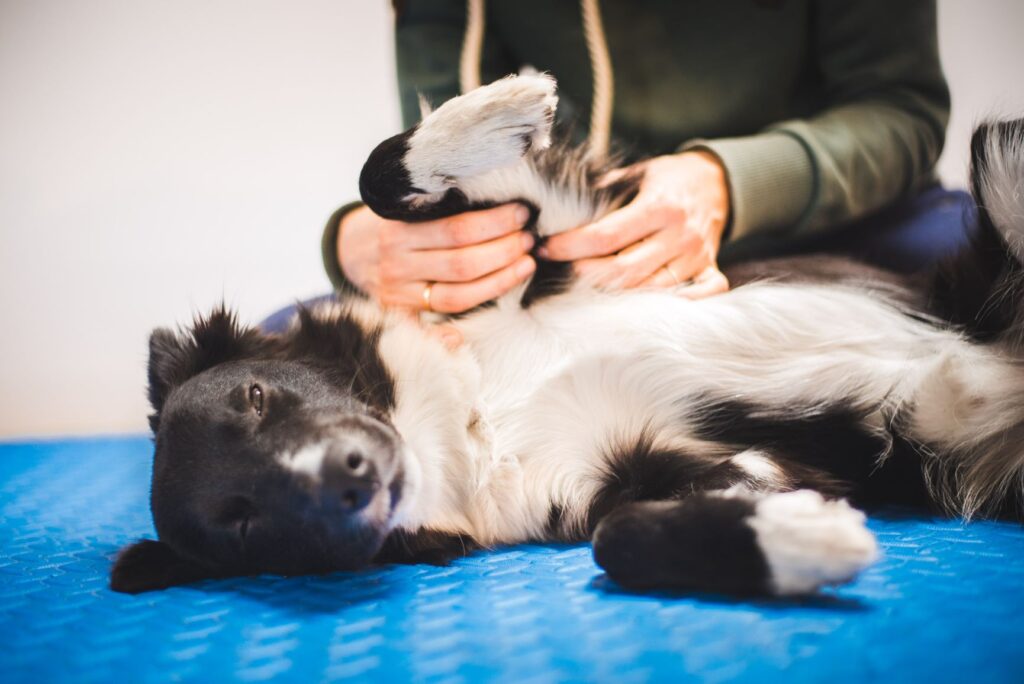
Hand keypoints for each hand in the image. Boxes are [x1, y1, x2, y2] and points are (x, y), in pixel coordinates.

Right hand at [338, 203, 536, 313]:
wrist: (349, 249)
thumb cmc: (392, 222)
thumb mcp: (405, 205)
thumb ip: (438, 204)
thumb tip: (495, 196)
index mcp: (397, 230)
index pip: (456, 230)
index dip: (495, 224)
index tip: (521, 214)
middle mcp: (396, 264)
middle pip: (462, 264)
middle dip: (504, 251)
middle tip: (529, 239)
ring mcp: (398, 294)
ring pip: (458, 296)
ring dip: (499, 281)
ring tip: (526, 263)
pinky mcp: (400, 316)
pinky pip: (430, 329)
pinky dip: (450, 334)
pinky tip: (476, 326)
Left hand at [538, 150, 730, 298]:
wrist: (716, 180)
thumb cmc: (669, 177)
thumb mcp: (638, 172)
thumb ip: (604, 190)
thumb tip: (557, 205)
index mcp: (660, 206)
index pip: (606, 235)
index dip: (570, 245)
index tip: (546, 247)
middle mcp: (680, 235)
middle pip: (625, 270)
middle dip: (585, 274)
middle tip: (560, 270)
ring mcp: (697, 257)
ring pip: (651, 290)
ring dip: (616, 294)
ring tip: (586, 287)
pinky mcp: (709, 270)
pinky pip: (700, 296)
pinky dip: (676, 304)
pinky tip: (643, 306)